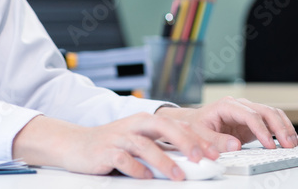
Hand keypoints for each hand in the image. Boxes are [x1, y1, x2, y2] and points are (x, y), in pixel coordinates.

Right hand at [12, 112, 226, 180]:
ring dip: (165, 161)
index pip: (181, 126)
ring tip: (179, 175)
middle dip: (188, 142)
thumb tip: (197, 157)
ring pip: (146, 145)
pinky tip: (146, 177)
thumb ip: (164, 147)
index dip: (202, 137)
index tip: (221, 149)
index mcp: (148, 121)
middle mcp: (136, 125)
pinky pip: (124, 160)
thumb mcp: (142, 142)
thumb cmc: (113, 145)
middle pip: (167, 128)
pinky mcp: (106, 151)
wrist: (76, 144)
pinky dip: (136, 169)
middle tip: (204, 158)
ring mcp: (120, 137)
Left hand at [156, 96, 297, 150]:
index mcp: (227, 106)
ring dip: (285, 128)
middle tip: (288, 145)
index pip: (250, 115)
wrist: (193, 123)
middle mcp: (240, 105)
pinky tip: (289, 140)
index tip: (270, 145)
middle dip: (279, 128)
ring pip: (273, 114)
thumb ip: (216, 141)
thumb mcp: (199, 134)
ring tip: (293, 144)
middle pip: (266, 111)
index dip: (262, 130)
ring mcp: (248, 112)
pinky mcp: (253, 121)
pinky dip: (282, 129)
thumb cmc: (195, 126)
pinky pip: (272, 121)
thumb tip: (234, 146)